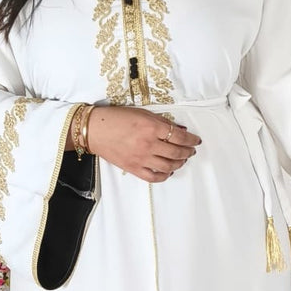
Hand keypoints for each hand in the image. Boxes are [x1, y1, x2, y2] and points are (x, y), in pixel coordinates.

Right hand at [85, 105, 200, 181]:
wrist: (95, 130)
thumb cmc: (116, 118)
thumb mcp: (142, 113)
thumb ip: (162, 121)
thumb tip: (180, 129)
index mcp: (152, 127)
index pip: (180, 136)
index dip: (191, 139)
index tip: (196, 140)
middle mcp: (148, 144)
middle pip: (177, 152)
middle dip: (188, 152)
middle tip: (191, 150)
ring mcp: (141, 158)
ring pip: (168, 166)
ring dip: (179, 163)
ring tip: (182, 160)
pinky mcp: (133, 168)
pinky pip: (154, 177)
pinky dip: (164, 175)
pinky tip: (167, 171)